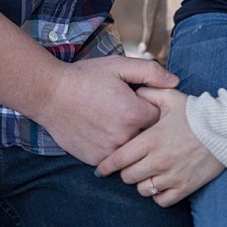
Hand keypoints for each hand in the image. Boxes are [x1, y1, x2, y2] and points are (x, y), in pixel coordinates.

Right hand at [36, 56, 179, 165]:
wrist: (51, 94)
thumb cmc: (86, 77)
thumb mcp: (119, 66)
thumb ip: (151, 72)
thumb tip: (175, 82)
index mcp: (134, 113)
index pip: (159, 117)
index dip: (150, 106)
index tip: (139, 100)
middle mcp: (125, 137)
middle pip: (148, 137)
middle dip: (142, 125)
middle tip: (125, 110)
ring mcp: (110, 151)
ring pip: (132, 150)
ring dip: (129, 138)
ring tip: (114, 120)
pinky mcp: (96, 160)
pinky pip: (115, 159)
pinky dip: (113, 148)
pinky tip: (103, 131)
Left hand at [96, 87, 224, 205]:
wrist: (225, 129)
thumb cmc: (196, 112)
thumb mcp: (170, 97)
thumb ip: (148, 93)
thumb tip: (133, 92)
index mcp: (152, 139)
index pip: (119, 159)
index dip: (106, 166)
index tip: (100, 169)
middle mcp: (159, 160)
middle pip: (128, 177)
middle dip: (125, 171)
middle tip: (129, 165)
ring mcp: (172, 176)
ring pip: (143, 190)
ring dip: (141, 182)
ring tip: (145, 172)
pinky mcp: (185, 187)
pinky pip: (162, 200)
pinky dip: (157, 194)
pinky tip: (159, 182)